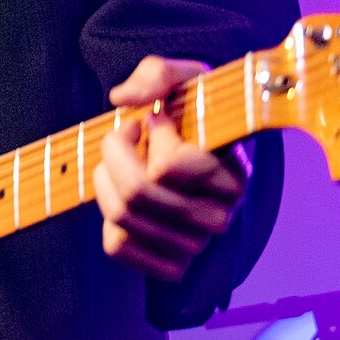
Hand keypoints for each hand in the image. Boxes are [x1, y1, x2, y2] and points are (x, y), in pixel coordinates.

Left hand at [94, 56, 248, 284]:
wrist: (195, 153)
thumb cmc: (193, 114)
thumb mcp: (185, 79)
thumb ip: (159, 74)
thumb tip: (123, 100)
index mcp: (233, 177)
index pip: (170, 165)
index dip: (148, 134)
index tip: (153, 119)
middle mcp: (220, 218)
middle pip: (137, 193)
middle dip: (115, 154)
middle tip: (123, 136)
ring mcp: (195, 246)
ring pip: (121, 217)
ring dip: (106, 180)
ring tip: (122, 162)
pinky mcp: (169, 265)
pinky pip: (116, 245)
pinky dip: (106, 217)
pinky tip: (124, 196)